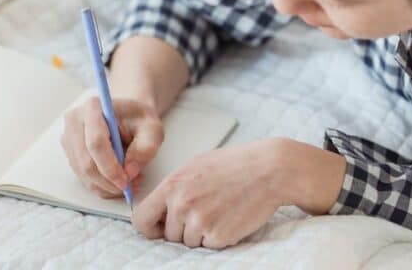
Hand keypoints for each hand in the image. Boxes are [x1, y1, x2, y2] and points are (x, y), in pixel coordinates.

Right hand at [61, 94, 164, 197]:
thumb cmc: (138, 120)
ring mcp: (69, 138)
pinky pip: (84, 178)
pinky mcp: (70, 153)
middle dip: (109, 181)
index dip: (110, 167)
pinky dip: (102, 187)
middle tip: (130, 187)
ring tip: (130, 182)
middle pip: (86, 162)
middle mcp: (75, 121)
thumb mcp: (152, 129)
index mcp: (93, 107)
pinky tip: (119, 182)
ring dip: (107, 186)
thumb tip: (130, 172)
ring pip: (84, 174)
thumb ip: (146, 148)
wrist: (127, 116)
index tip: (126, 181)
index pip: (96, 142)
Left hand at [131, 138, 343, 248]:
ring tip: (220, 210)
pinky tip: (230, 218)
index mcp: (172, 186)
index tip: (159, 228)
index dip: (150, 227)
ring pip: (189, 243)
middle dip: (183, 229)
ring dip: (202, 234)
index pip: (141, 219)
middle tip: (205, 211)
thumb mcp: (195, 167)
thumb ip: (174, 188)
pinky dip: (219, 237)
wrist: (269, 170)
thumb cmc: (235, 165)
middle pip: (169, 235)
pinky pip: (209, 246)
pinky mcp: (218, 236)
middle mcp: (181, 205)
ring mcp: (199, 222)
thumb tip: (159, 207)